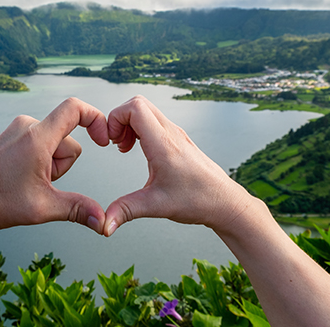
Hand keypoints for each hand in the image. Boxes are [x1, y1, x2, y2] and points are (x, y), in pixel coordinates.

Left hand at [0, 97, 108, 232]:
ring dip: (48, 165)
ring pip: (52, 144)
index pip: (75, 108)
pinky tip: (17, 178)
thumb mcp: (41, 208)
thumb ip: (77, 210)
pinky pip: (36, 144)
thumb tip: (103, 221)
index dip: (96, 119)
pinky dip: (36, 161)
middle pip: (67, 140)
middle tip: (38, 184)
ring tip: (25, 183)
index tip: (104, 140)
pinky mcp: (9, 136)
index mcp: (38, 137)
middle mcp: (27, 125)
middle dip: (61, 165)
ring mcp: (16, 129)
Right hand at [103, 95, 253, 235]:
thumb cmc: (196, 200)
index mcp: (163, 143)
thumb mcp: (155, 206)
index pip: (135, 107)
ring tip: (125, 148)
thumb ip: (125, 211)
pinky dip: (140, 129)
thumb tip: (104, 226)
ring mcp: (176, 134)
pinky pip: (154, 121)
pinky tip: (139, 151)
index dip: (115, 118)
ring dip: (129, 124)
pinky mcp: (179, 139)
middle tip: (116, 143)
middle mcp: (170, 133)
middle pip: (138, 103)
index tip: (111, 141)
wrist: (224, 202)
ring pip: (146, 111)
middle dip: (119, 119)